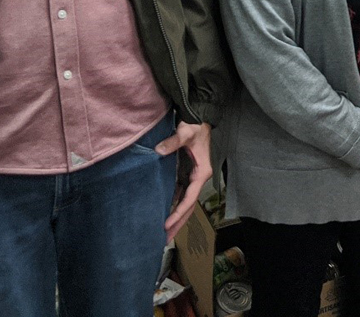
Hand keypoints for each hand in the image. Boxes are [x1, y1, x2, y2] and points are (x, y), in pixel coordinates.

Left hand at [156, 121, 211, 242]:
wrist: (199, 119)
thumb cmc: (195, 126)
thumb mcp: (186, 132)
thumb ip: (173, 141)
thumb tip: (158, 150)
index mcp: (201, 173)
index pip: (190, 198)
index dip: (178, 213)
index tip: (166, 224)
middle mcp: (198, 178)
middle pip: (188, 207)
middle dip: (178, 224)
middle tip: (164, 240)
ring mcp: (192, 177)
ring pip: (184, 203)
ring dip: (175, 218)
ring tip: (163, 234)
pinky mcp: (186, 174)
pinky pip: (179, 194)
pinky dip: (173, 206)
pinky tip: (163, 214)